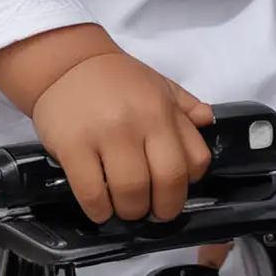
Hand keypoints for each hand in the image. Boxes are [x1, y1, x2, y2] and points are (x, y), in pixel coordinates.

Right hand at [31, 51, 212, 223]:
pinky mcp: (72, 147)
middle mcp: (138, 122)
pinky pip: (92, 193)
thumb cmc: (116, 79)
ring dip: (130, 211)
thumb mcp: (158, 85)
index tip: (172, 191)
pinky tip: (100, 208)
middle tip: (150, 210)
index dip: (187, 185)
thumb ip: (185, 106)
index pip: (194, 162)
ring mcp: (104, 135)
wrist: (66, 64)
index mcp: (162, 110)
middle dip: (162, 209)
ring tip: (123, 208)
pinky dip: (99, 210)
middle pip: (166, 182)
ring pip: (130, 193)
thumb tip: (208, 122)